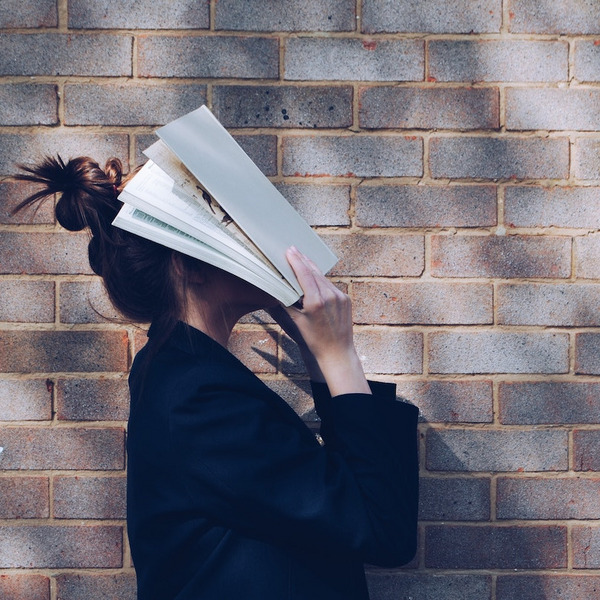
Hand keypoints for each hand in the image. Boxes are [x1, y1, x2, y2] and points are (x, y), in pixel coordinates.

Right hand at [271, 247, 369, 395]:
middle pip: (314, 272)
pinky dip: (321, 280)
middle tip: (294, 249)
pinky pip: (331, 285)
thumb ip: (289, 303)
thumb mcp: (298, 322)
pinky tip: (314, 276)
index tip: (290, 251)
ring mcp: (340, 296)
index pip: (304, 274)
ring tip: (302, 259)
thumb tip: (280, 290)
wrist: (337, 352)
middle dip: (303, 260)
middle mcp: (330, 296)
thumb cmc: (316, 340)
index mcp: (316, 301)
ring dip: (312, 268)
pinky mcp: (346, 299)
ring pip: (323, 277)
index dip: (296, 261)